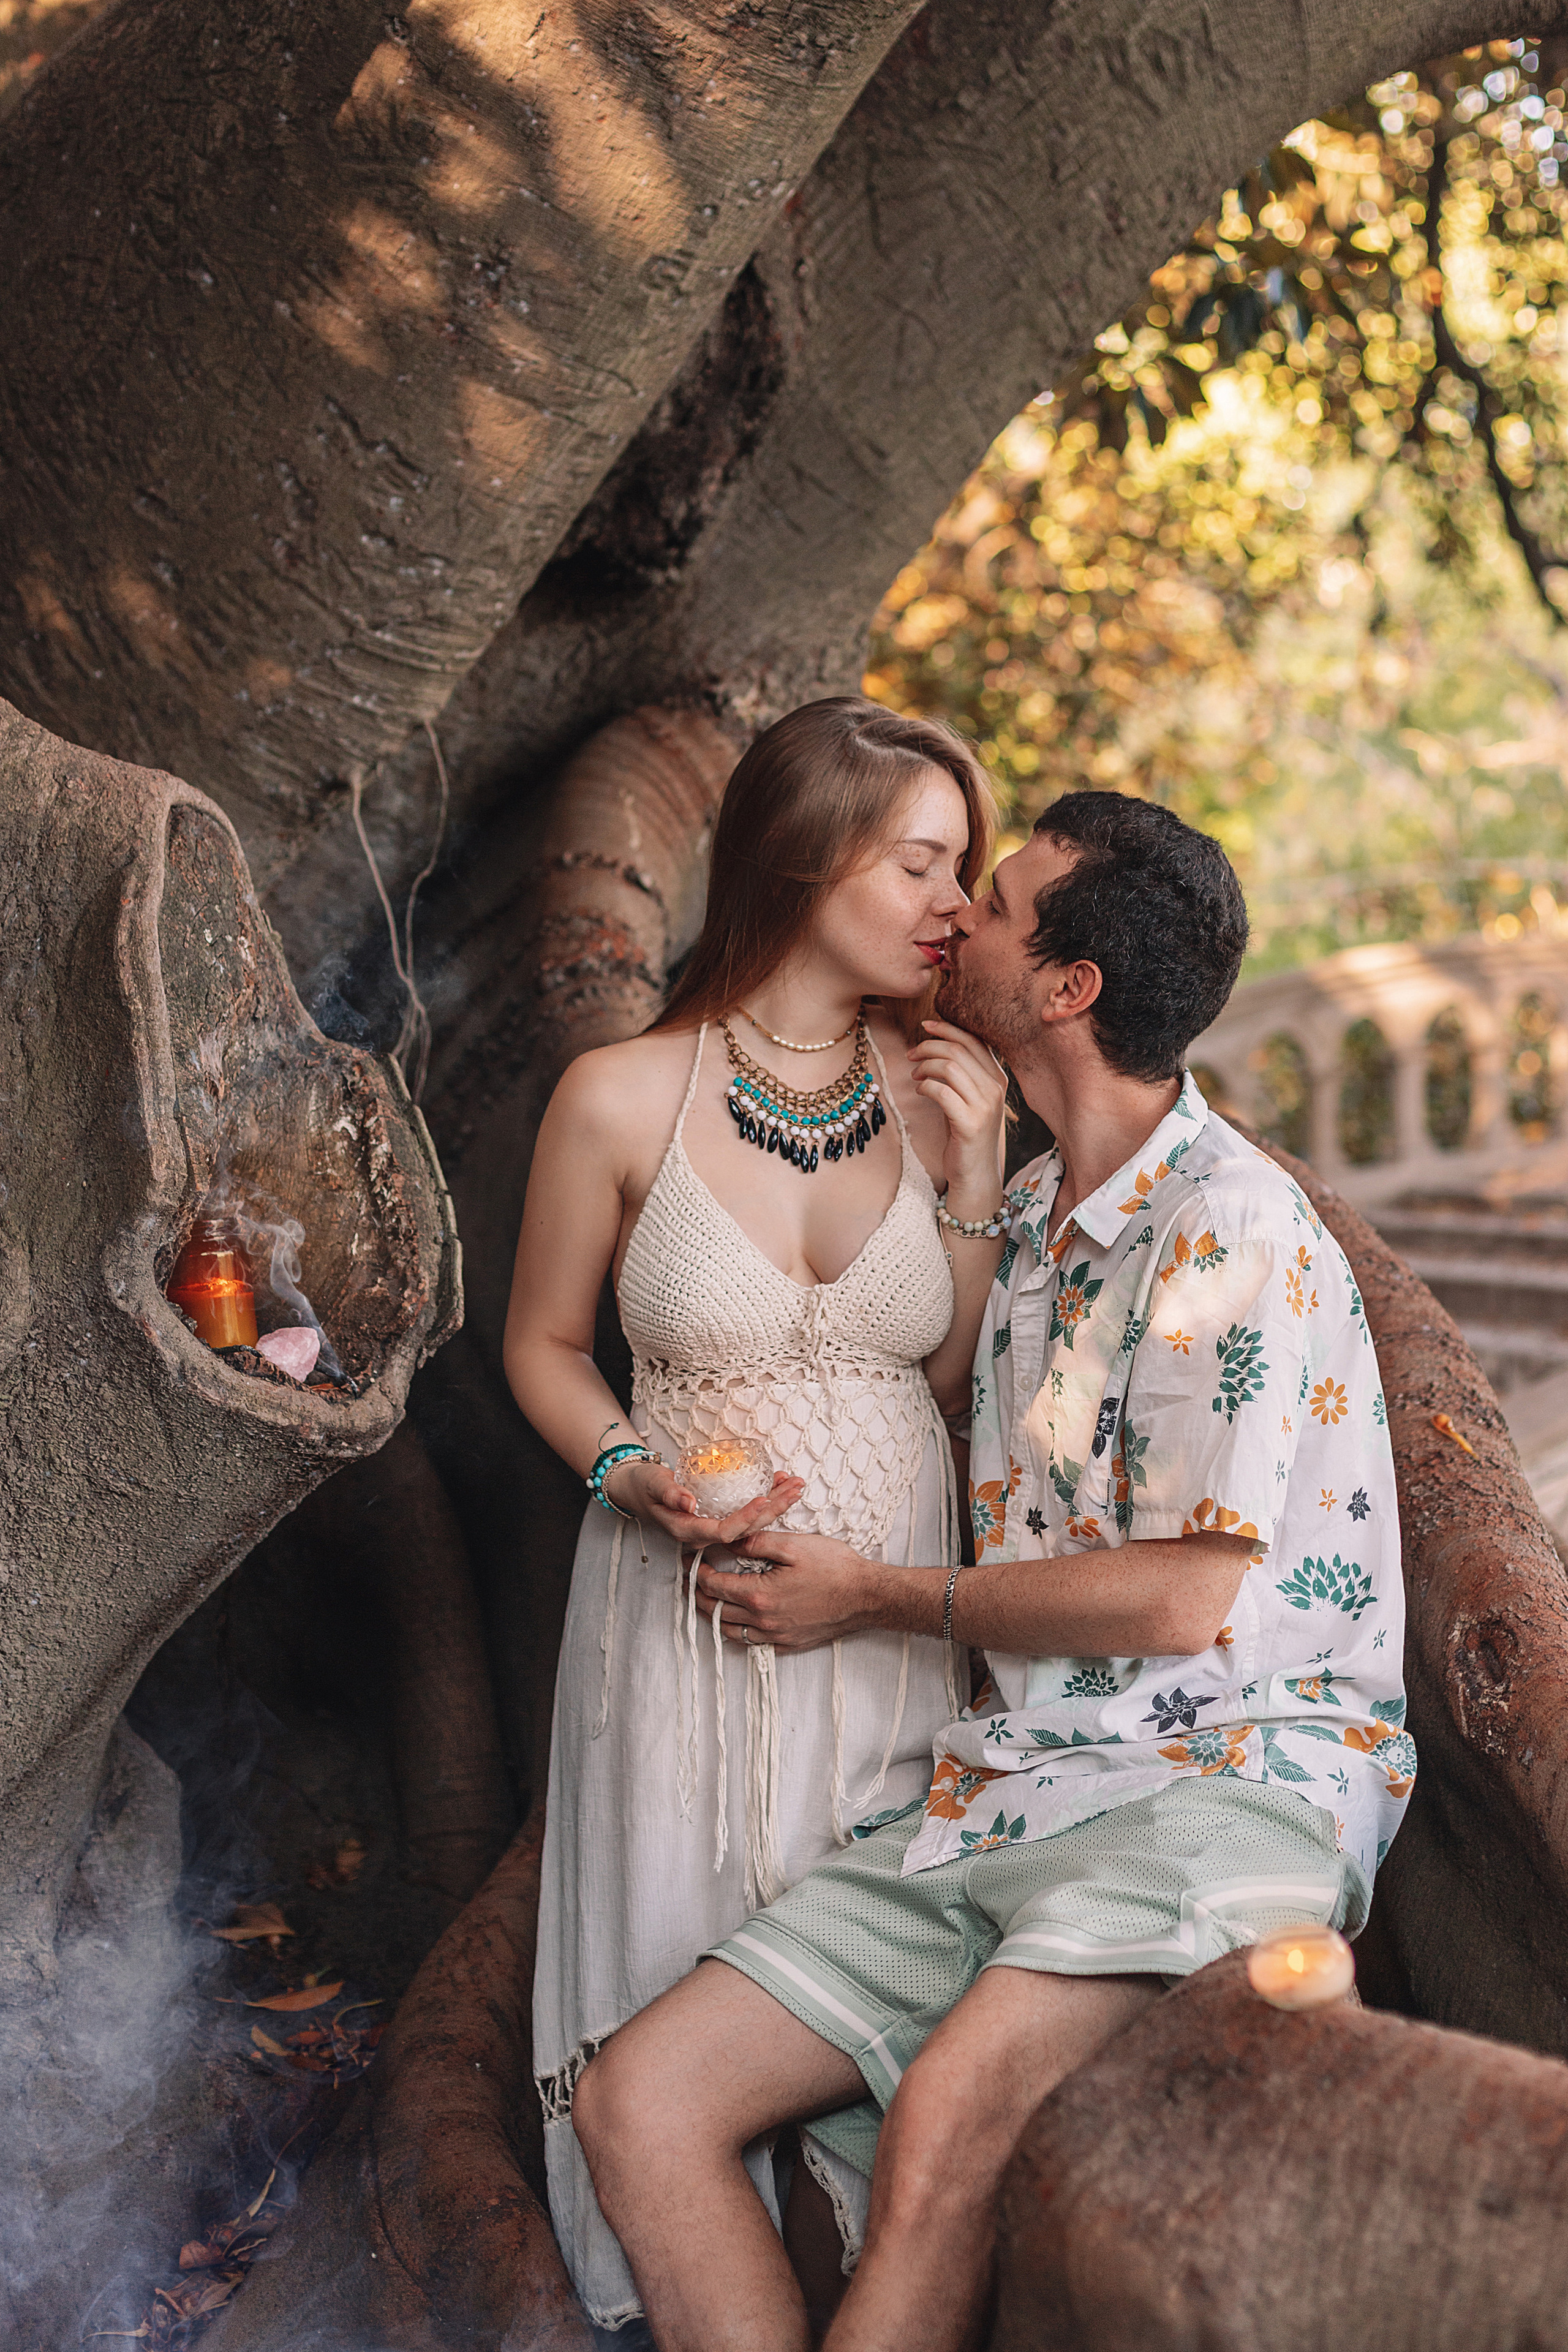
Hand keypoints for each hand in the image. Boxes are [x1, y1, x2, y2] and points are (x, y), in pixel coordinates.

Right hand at [603, 1459, 803, 1548]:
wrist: (637, 1490)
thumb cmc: (645, 1485)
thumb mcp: (653, 1484)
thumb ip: (670, 1494)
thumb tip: (688, 1503)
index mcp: (689, 1531)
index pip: (725, 1531)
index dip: (746, 1519)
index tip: (764, 1500)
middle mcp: (704, 1534)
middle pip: (747, 1529)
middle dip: (773, 1508)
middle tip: (795, 1487)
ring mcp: (712, 1528)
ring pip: (750, 1523)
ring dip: (775, 1504)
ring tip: (795, 1485)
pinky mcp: (718, 1519)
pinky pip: (746, 1515)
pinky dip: (764, 1500)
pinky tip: (778, 1486)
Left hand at [692, 1528, 877, 1652]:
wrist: (867, 1596)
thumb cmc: (835, 1568)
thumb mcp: (792, 1545)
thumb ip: (755, 1543)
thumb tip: (728, 1541)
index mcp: (759, 1595)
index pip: (714, 1586)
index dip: (697, 1572)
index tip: (690, 1561)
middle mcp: (763, 1621)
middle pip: (716, 1611)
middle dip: (698, 1594)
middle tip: (690, 1580)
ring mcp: (776, 1637)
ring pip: (731, 1632)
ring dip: (714, 1615)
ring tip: (707, 1599)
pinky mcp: (789, 1644)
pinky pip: (753, 1643)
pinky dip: (738, 1632)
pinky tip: (738, 1621)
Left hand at [909, 1018, 1007, 1205]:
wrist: (975, 1173)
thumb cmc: (966, 1133)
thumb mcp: (970, 1097)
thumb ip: (963, 1072)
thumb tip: (939, 1043)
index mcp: (998, 1077)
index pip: (974, 1040)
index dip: (948, 1028)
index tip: (925, 1025)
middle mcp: (995, 1088)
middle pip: (958, 1049)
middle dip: (929, 1046)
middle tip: (911, 1055)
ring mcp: (985, 1106)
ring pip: (949, 1066)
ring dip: (924, 1066)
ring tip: (914, 1076)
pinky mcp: (969, 1123)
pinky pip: (941, 1091)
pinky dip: (925, 1086)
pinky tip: (919, 1092)